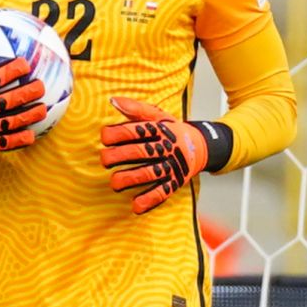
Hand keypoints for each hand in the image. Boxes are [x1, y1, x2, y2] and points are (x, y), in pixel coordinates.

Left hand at [99, 97, 209, 213]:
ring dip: (129, 179)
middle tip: (104, 160)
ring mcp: (171, 166)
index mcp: (159, 129)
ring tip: (114, 183)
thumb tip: (113, 100)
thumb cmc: (172, 130)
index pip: (137, 130)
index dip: (118, 133)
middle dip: (119, 157)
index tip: (104, 137)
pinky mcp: (175, 182)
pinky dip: (149, 200)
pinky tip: (135, 205)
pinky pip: (162, 192)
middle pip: (140, 152)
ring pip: (149, 173)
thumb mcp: (158, 116)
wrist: (201, 146)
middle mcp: (166, 147)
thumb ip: (135, 109)